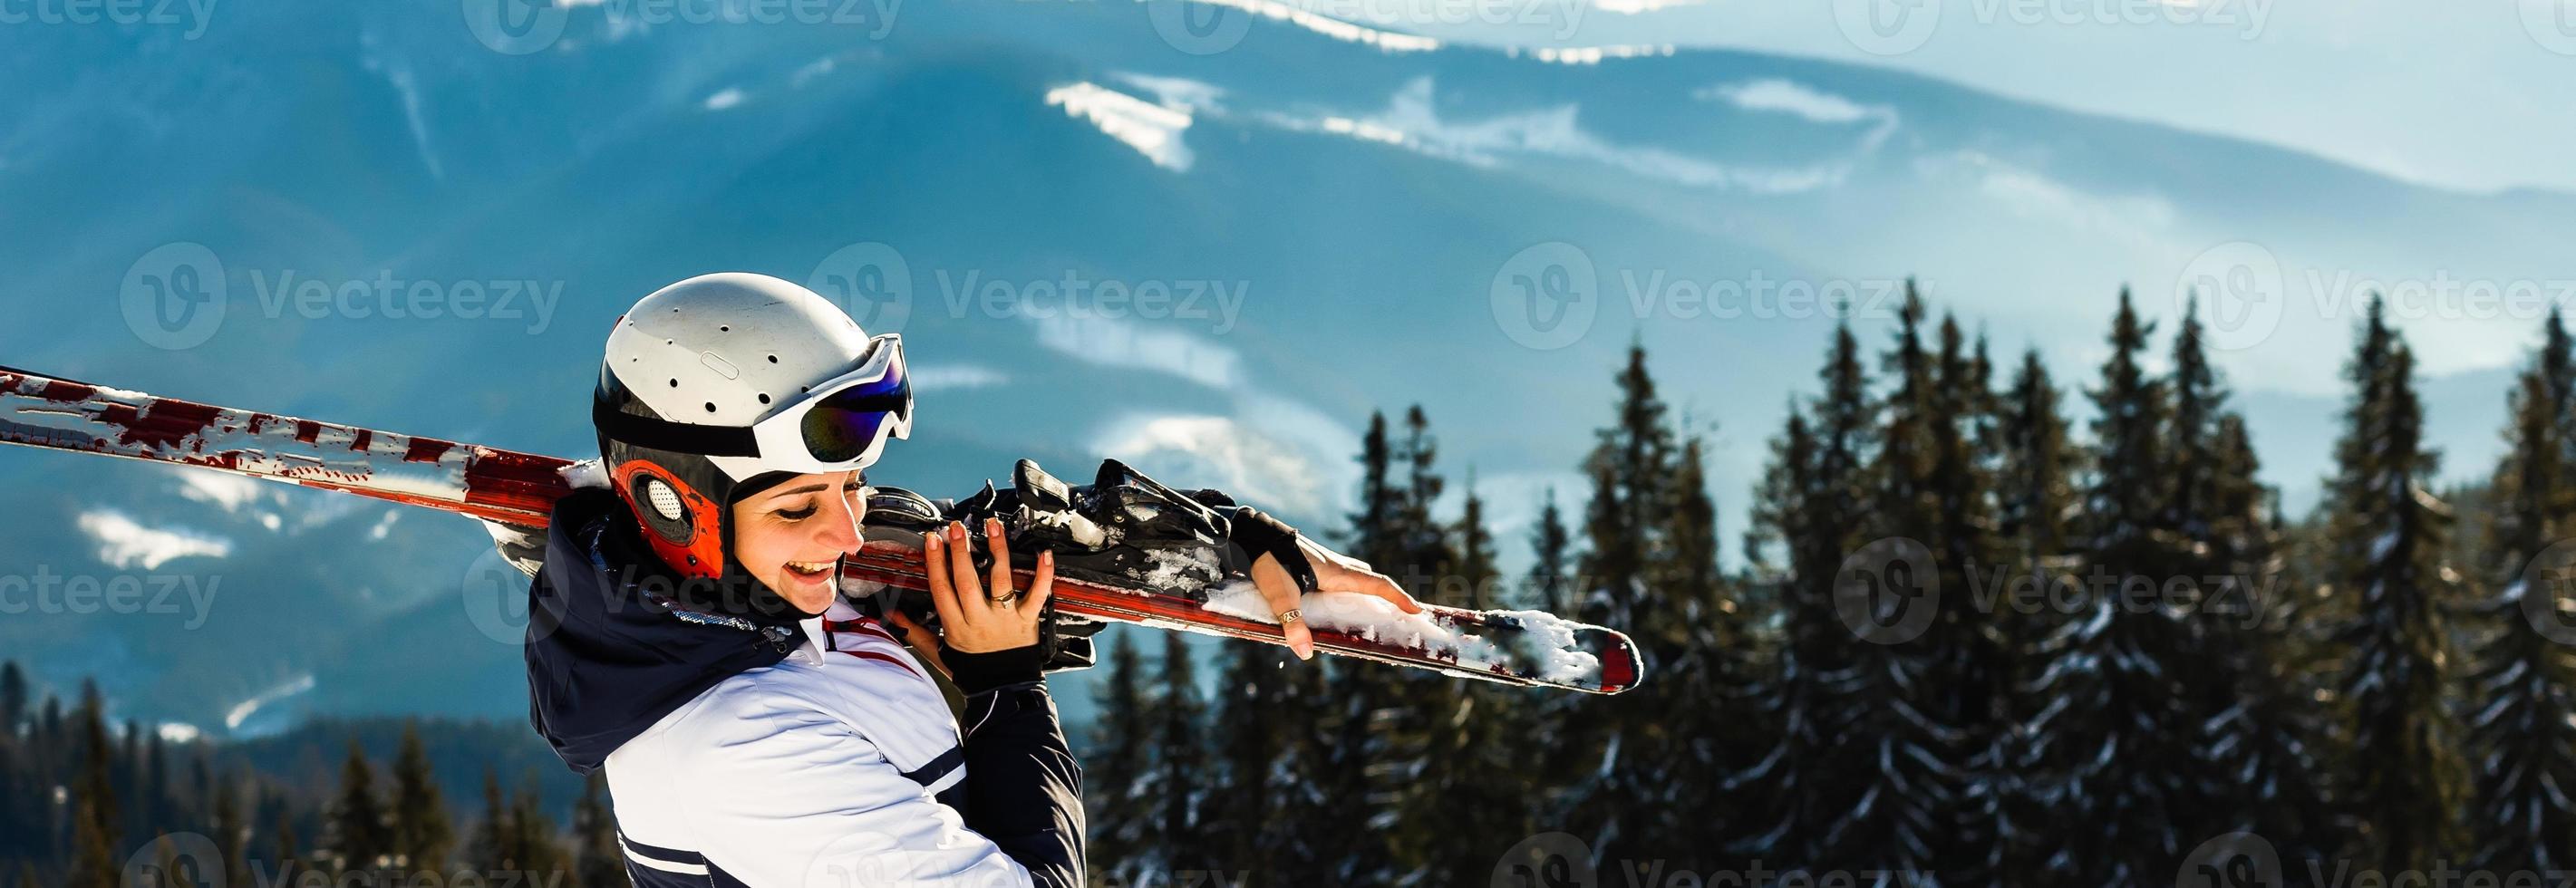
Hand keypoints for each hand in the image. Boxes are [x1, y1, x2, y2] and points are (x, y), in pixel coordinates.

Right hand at [891, 519, 1055, 672]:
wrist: (1003, 691)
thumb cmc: (971, 671)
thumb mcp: (937, 654)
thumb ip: (915, 632)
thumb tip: (893, 615)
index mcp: (956, 627)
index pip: (941, 589)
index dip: (935, 563)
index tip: (932, 541)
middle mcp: (979, 620)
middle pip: (967, 580)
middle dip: (960, 551)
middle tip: (956, 528)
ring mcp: (1005, 619)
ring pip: (1000, 580)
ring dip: (996, 550)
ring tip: (992, 527)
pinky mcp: (1028, 620)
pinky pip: (1037, 595)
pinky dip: (1043, 575)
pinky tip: (1044, 555)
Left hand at [1250, 538, 1421, 659]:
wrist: (1252, 535)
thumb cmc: (1269, 562)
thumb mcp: (1281, 597)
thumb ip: (1293, 625)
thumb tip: (1307, 653)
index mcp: (1337, 572)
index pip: (1378, 584)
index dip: (1399, 598)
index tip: (1417, 610)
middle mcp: (1336, 565)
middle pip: (1370, 580)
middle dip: (1386, 595)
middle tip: (1397, 612)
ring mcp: (1324, 561)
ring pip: (1354, 575)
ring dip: (1365, 589)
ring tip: (1369, 608)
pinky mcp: (1311, 561)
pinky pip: (1339, 576)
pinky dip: (1347, 588)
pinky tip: (1334, 599)